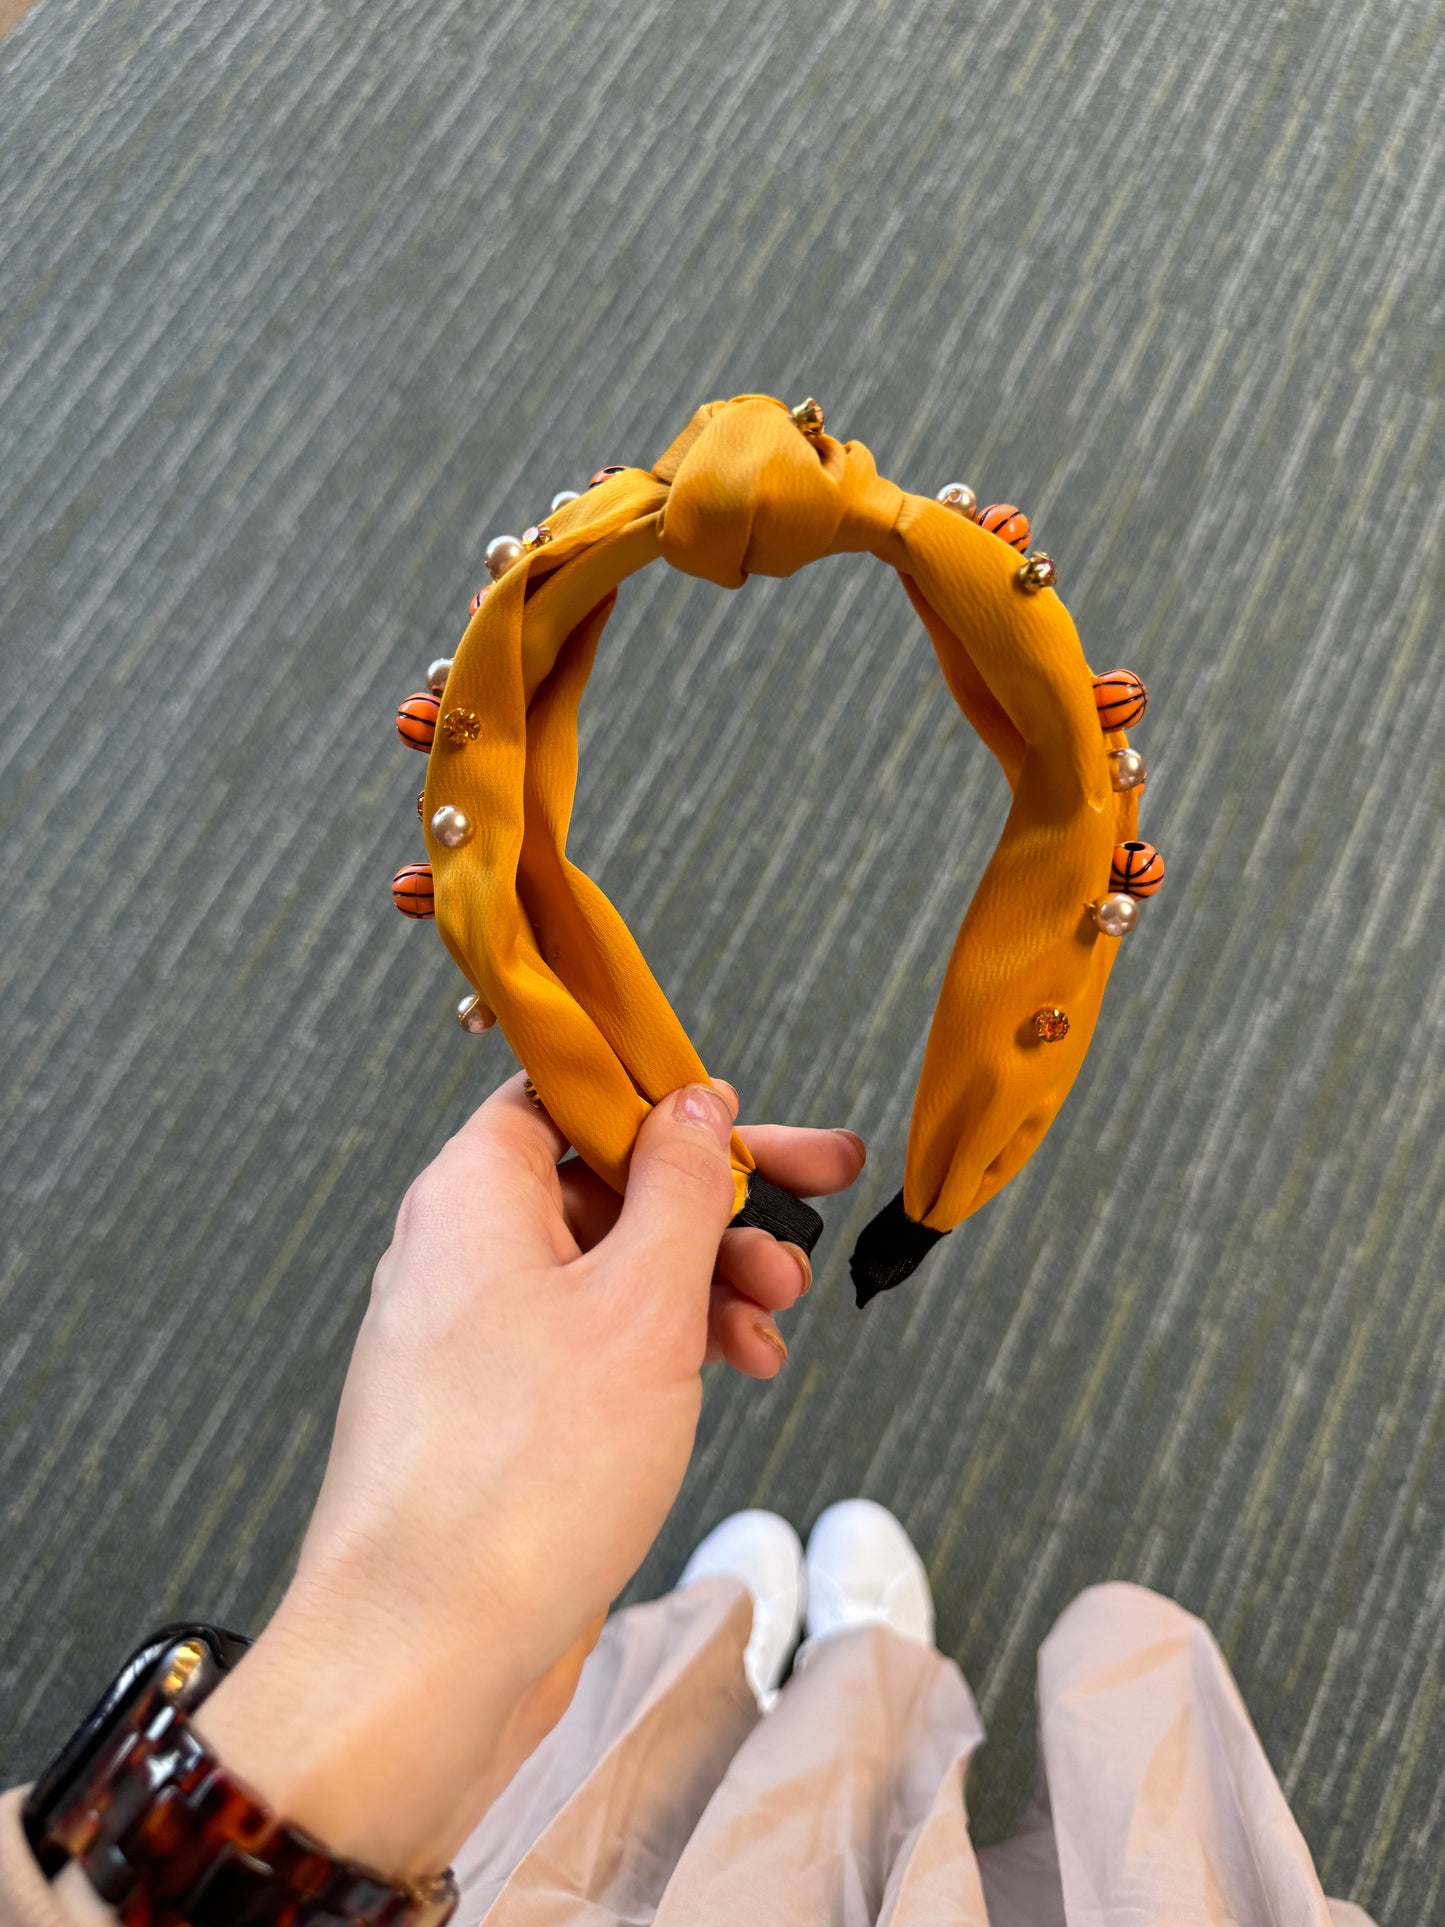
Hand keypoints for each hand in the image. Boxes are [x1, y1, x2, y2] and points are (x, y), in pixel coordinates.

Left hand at [190, 1071, 865, 1883]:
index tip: (748, 1117)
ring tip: (780, 1311)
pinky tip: (737, 1369)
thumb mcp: (639, 1303)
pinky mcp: (501, 1415)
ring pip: (611, 1268)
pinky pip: (594, 1345)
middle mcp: (466, 1253)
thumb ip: (680, 1189)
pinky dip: (668, 1346)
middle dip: (720, 1195)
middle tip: (823, 1187)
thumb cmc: (518, 1479)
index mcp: (475, 1194)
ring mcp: (480, 1338)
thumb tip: (695, 1106)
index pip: (570, 1094)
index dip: (666, 1097)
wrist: (425, 1657)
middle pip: (608, 1180)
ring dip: (707, 1277)